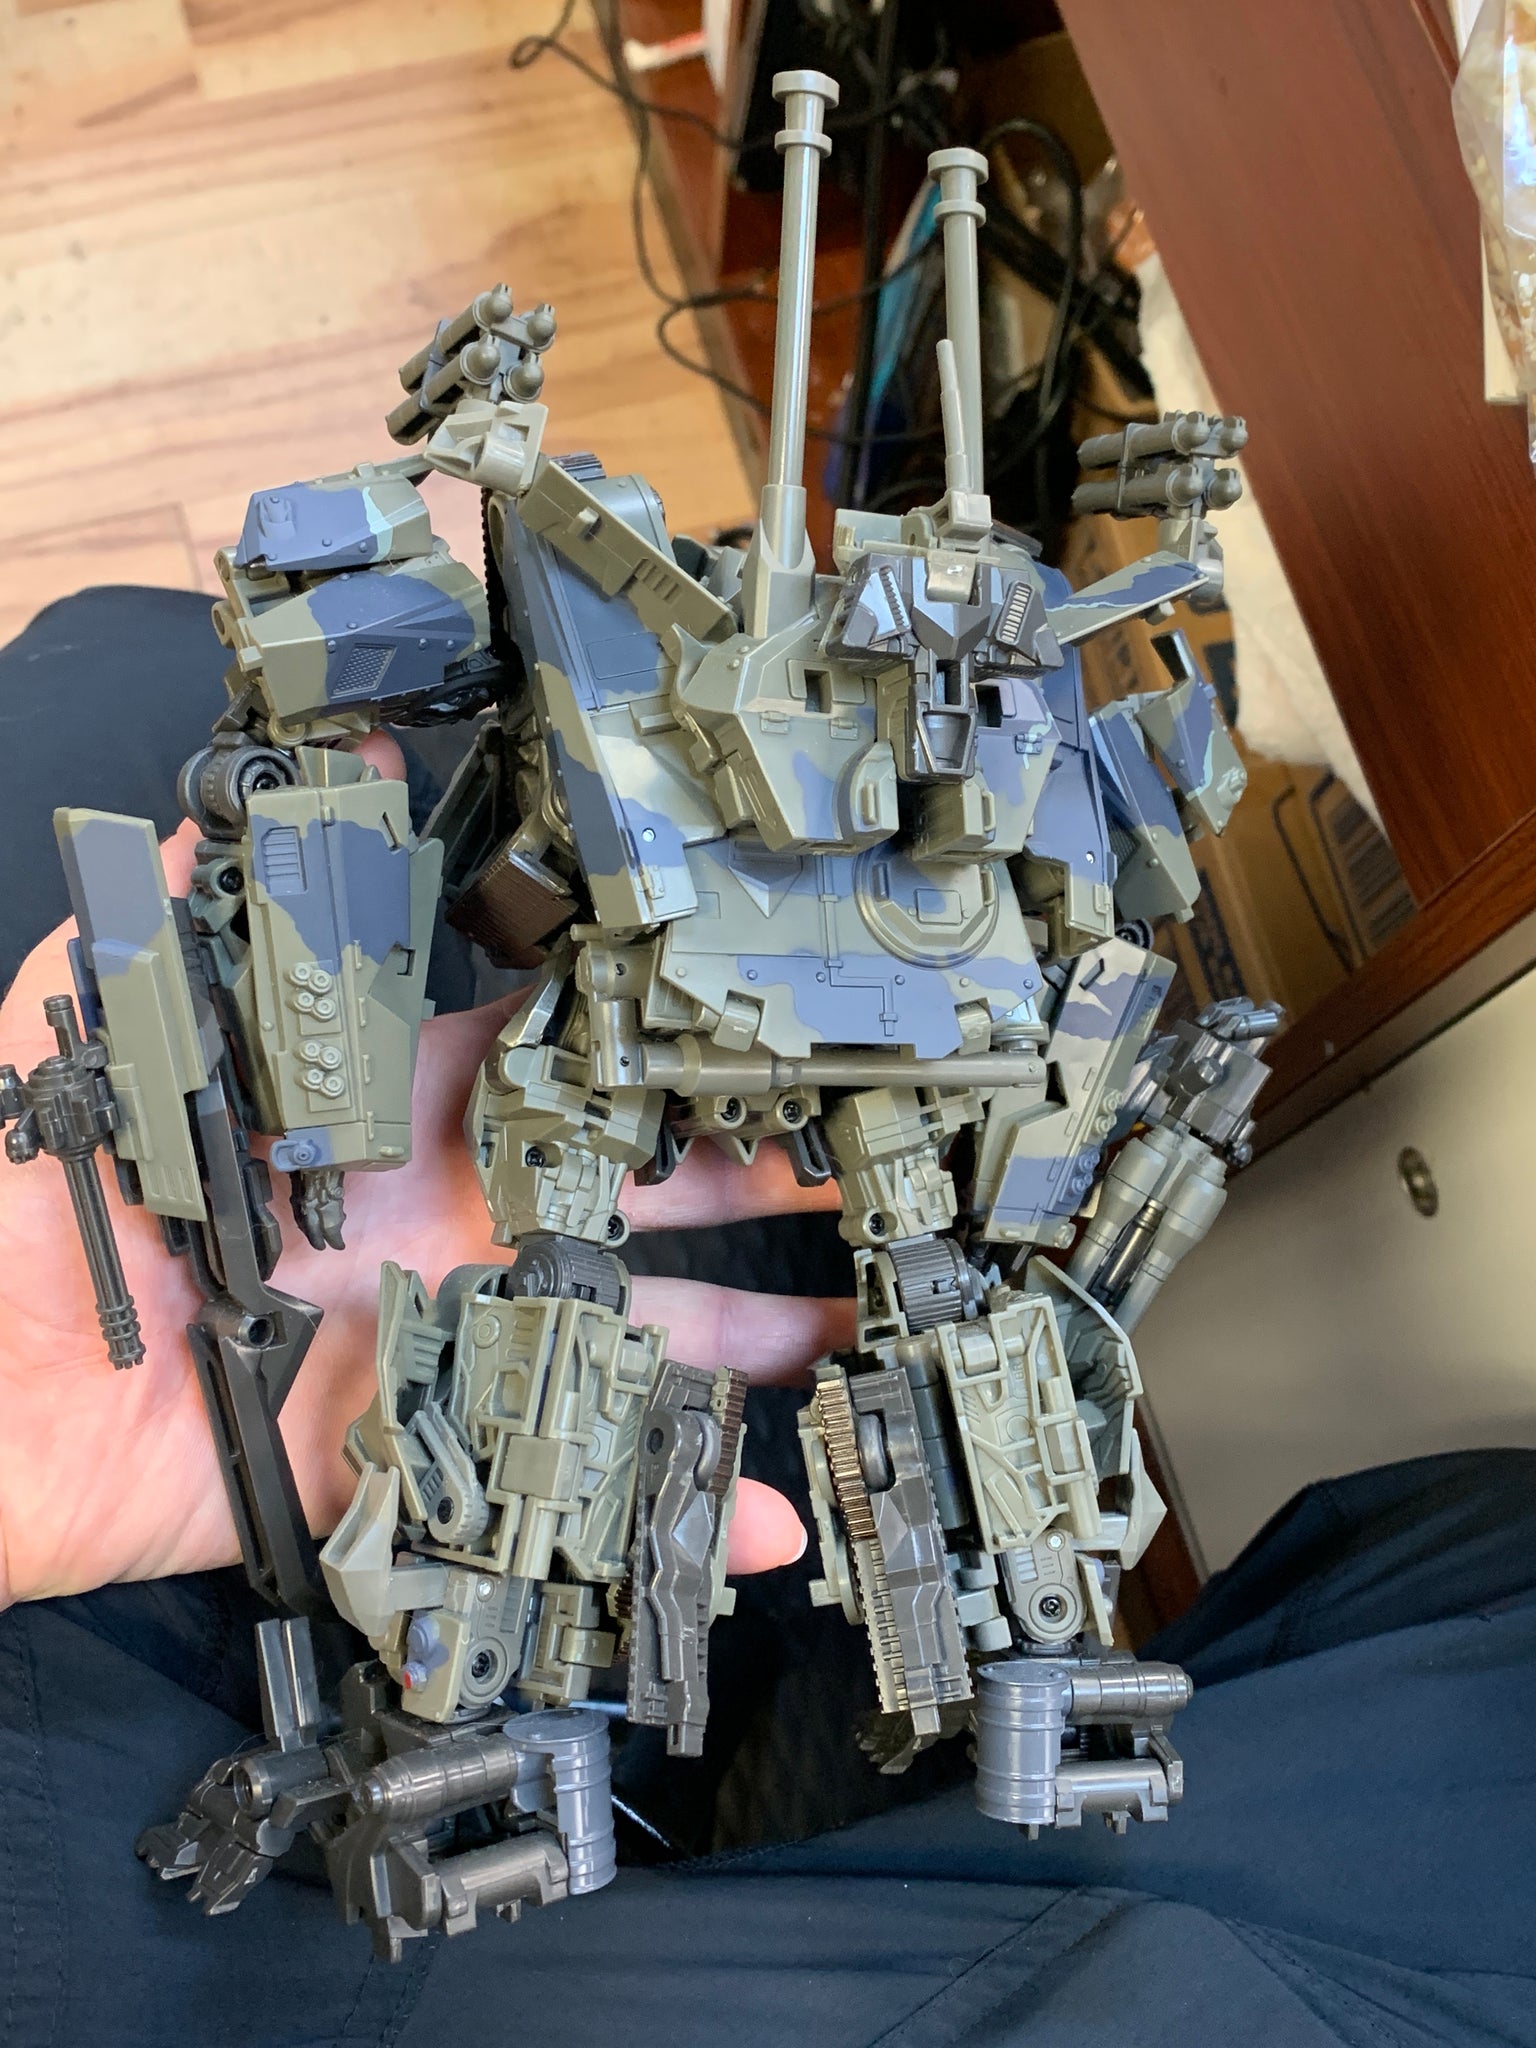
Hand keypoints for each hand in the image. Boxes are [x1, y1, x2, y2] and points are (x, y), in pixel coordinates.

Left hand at [0, 793, 851, 1608]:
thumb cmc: (21, 1202)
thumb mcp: (104, 1038)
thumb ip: (179, 924)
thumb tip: (237, 788)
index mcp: (384, 1119)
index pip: (555, 1063)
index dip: (654, 1037)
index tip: (759, 1009)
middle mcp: (440, 1224)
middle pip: (632, 1193)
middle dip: (755, 1168)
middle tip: (870, 1144)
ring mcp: (442, 1341)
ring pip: (628, 1335)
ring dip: (749, 1338)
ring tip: (868, 1326)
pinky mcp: (422, 1457)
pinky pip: (564, 1486)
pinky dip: (664, 1509)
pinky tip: (758, 1519)